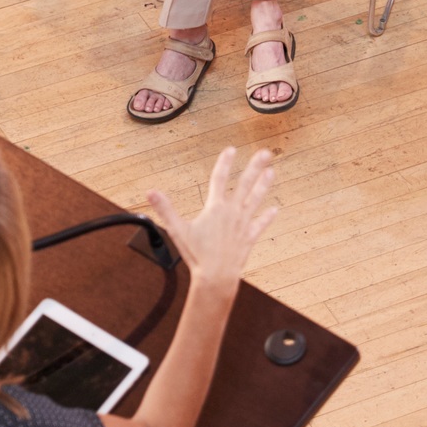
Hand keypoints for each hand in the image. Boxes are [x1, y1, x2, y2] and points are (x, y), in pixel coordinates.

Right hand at [148, 148, 276, 297]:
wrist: (216, 278)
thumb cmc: (197, 255)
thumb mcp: (177, 230)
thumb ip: (165, 209)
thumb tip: (151, 192)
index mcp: (215, 208)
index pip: (219, 178)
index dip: (224, 162)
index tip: (231, 149)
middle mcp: (232, 212)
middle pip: (245, 184)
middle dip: (255, 166)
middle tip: (266, 152)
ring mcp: (243, 224)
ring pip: (255, 200)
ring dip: (264, 185)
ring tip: (272, 171)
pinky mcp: (249, 238)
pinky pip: (260, 224)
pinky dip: (267, 217)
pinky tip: (275, 209)